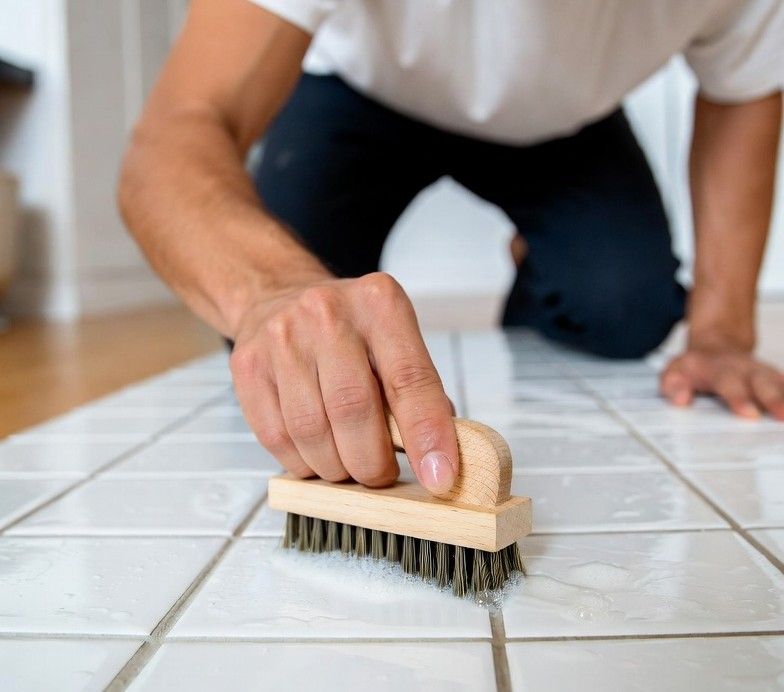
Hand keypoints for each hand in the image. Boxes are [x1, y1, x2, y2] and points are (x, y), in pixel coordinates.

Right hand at [230, 272, 458, 493]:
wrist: (280, 297)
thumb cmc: (349, 331)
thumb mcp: (395, 341)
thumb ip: (419, 394)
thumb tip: (438, 458)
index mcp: (380, 304)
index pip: (410, 379)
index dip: (428, 436)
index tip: (439, 477)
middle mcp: (328, 314)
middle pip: (354, 410)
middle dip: (372, 463)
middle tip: (380, 475)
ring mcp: (283, 337)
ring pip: (312, 432)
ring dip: (336, 468)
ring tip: (348, 465)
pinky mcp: (248, 364)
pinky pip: (277, 437)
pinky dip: (302, 462)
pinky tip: (316, 455)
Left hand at [660, 346, 783, 419]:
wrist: (717, 346)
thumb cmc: (696, 367)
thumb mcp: (673, 372)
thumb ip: (673, 385)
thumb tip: (681, 399)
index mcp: (719, 369)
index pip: (730, 384)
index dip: (740, 399)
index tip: (750, 414)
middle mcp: (746, 369)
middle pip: (763, 383)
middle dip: (775, 399)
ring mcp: (764, 373)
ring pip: (782, 384)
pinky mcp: (776, 379)